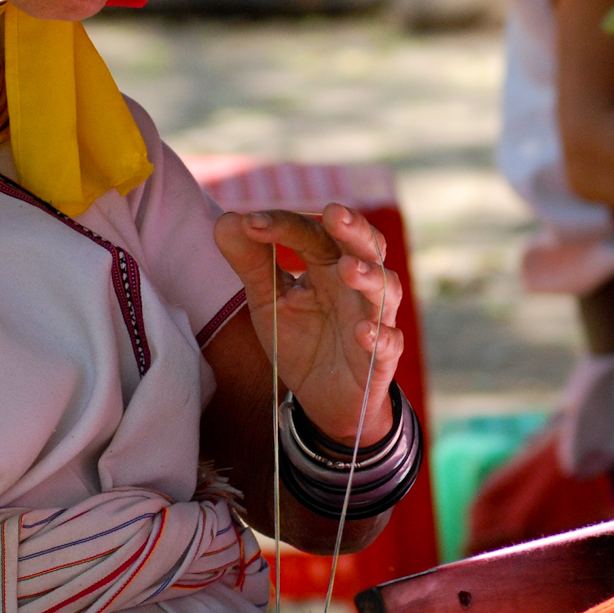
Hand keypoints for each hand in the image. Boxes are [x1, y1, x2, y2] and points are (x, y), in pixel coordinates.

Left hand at [214, 204, 402, 445]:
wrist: (323, 398)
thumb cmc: (301, 339)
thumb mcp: (268, 300)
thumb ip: (251, 262)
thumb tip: (225, 220)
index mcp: (327, 265)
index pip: (311, 234)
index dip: (283, 225)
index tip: (250, 223)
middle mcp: (355, 285)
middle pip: (364, 247)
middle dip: (353, 229)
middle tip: (335, 213)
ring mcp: (374, 319)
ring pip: (384, 289)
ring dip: (369, 278)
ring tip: (348, 269)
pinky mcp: (380, 359)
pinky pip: (388, 344)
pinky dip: (380, 336)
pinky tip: (365, 331)